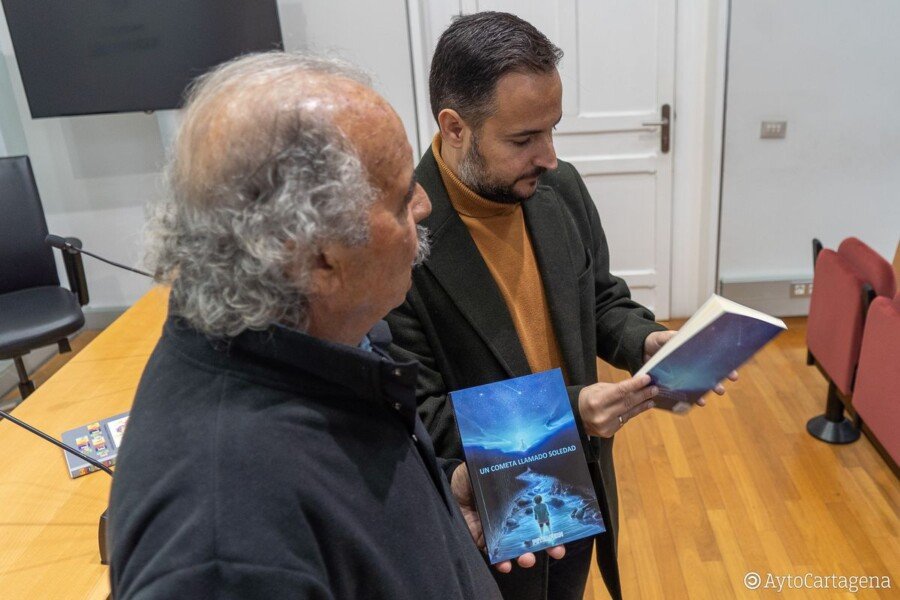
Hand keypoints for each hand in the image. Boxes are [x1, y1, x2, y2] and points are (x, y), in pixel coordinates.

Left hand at [450, 463, 564, 571]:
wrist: (445, 488)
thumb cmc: (468, 477)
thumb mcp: (485, 466)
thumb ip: (501, 464)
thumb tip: (516, 453)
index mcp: (517, 499)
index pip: (541, 511)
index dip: (555, 520)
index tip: (568, 527)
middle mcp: (512, 517)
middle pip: (535, 534)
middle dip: (549, 545)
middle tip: (557, 550)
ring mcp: (498, 532)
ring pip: (518, 548)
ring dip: (526, 556)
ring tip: (528, 558)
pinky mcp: (483, 542)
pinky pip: (495, 556)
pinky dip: (501, 563)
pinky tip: (506, 565)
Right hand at [577, 375, 657, 436]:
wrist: (575, 417)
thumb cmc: (587, 399)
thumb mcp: (597, 389)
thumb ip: (615, 388)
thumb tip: (635, 385)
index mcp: (596, 401)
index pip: (620, 391)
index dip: (635, 384)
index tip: (647, 378)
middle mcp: (602, 415)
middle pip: (627, 402)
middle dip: (643, 394)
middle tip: (654, 388)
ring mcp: (606, 426)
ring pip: (629, 412)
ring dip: (642, 404)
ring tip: (652, 398)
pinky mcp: (609, 432)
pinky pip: (625, 419)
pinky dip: (634, 412)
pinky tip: (643, 406)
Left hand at [643, 331, 738, 405]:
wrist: (639, 349)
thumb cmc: (655, 340)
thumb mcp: (663, 337)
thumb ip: (671, 337)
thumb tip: (680, 336)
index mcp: (693, 353)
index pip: (713, 361)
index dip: (725, 368)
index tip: (734, 375)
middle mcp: (689, 366)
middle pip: (706, 376)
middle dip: (715, 384)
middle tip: (721, 390)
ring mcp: (680, 375)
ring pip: (694, 387)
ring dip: (700, 394)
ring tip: (703, 401)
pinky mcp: (669, 383)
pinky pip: (678, 393)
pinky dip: (683, 399)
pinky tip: (686, 404)